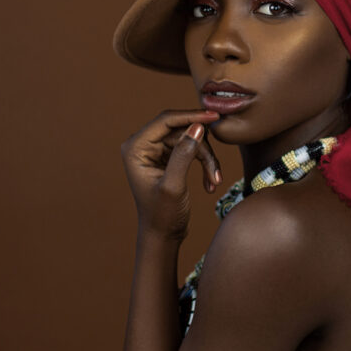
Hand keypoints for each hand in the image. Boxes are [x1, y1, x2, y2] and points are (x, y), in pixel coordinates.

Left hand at [121, 109, 221, 239]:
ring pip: (190, 140)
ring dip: (206, 159)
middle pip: (181, 130)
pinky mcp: (167, 156)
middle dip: (202, 148)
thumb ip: (184, 154)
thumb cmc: (162, 215)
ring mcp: (155, 150)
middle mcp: (142, 145)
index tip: (214, 116)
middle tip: (215, 170)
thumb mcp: (173, 185)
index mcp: (135, 148)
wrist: (162, 235)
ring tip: (214, 180)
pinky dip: (203, 163)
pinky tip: (210, 183)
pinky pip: (191, 149)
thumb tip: (197, 127)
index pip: (166, 120)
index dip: (191, 116)